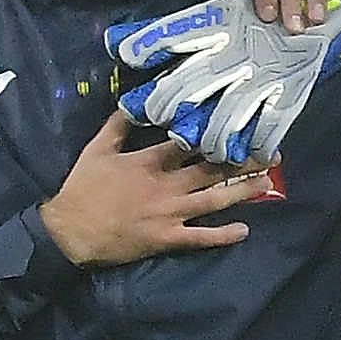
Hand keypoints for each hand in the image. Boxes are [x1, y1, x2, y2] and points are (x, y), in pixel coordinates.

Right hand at [35, 115, 260, 267]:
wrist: (69, 232)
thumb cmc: (82, 189)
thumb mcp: (96, 149)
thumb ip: (118, 125)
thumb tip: (133, 101)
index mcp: (149, 162)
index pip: (188, 142)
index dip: (215, 133)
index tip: (240, 124)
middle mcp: (166, 185)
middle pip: (211, 169)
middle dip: (242, 161)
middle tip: (271, 154)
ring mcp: (169, 212)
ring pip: (214, 199)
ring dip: (242, 192)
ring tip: (267, 183)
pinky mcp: (167, 238)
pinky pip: (200, 237)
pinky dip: (223, 235)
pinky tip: (244, 230)